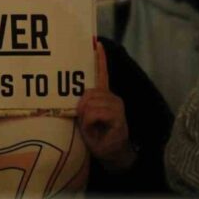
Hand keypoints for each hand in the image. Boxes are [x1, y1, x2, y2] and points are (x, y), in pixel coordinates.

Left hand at [77, 42, 135, 171]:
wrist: (112, 154)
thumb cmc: (97, 137)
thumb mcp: (85, 120)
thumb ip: (82, 107)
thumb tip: (80, 101)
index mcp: (103, 96)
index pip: (102, 73)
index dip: (99, 58)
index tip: (96, 43)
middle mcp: (112, 97)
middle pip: (89, 93)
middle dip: (82, 108)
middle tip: (85, 123)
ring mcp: (117, 105)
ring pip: (91, 103)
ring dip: (86, 117)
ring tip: (92, 128)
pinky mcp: (119, 115)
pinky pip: (96, 113)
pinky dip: (91, 122)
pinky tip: (97, 129)